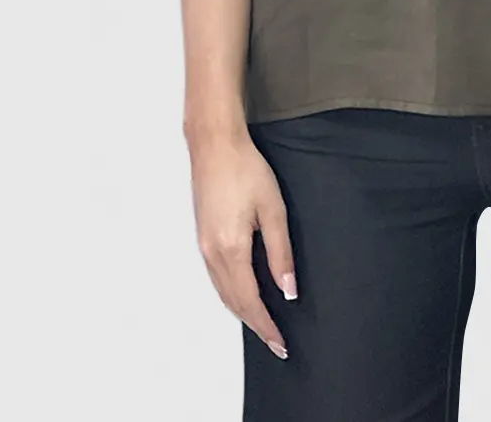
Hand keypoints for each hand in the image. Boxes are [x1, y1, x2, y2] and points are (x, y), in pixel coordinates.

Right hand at [189, 128, 297, 358]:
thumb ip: (281, 253)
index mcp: (231, 249)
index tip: (281, 345)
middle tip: (276, 343)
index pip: (250, 302)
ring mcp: (203, 246)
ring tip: (263, 324)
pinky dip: (231, 294)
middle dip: (255, 325)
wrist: (214, 145)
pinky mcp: (202, 237)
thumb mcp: (273, 209)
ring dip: (242, 312)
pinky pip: (216, 278)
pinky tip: (243, 295)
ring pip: (222, 293)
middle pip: (233, 303)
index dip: (266, 326)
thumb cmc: (246, 169)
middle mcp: (212, 254)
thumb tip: (288, 291)